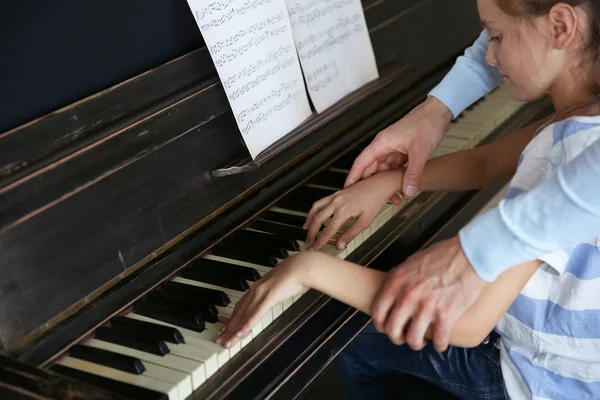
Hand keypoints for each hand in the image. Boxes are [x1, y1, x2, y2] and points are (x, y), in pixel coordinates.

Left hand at [216, 253, 310, 347]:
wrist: (302, 267)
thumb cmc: (294, 274)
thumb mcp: (280, 285)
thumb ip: (273, 291)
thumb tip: (274, 295)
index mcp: (257, 287)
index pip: (240, 306)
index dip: (232, 319)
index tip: (224, 329)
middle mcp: (255, 290)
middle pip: (238, 313)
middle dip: (228, 329)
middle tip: (220, 340)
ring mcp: (261, 294)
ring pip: (244, 316)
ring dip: (234, 331)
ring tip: (227, 342)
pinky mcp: (268, 298)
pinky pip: (255, 314)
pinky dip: (246, 325)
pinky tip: (240, 334)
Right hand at [304, 170, 402, 250]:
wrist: (380, 184)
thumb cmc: (375, 201)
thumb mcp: (365, 221)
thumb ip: (351, 234)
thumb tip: (340, 245)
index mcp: (344, 211)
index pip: (328, 230)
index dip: (320, 241)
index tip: (315, 248)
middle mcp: (337, 202)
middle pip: (318, 218)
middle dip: (311, 231)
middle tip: (309, 241)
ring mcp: (336, 196)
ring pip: (316, 207)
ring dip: (310, 219)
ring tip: (306, 228)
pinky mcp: (337, 192)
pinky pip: (321, 201)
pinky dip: (315, 209)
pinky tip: (315, 214)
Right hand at [345, 96, 452, 198]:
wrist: (437, 112)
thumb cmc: (426, 124)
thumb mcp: (420, 151)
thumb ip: (413, 173)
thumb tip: (407, 191)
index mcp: (382, 143)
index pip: (361, 162)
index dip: (353, 176)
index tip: (346, 188)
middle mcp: (383, 146)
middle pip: (370, 168)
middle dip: (370, 185)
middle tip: (369, 201)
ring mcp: (392, 149)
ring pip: (382, 170)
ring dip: (385, 183)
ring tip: (392, 198)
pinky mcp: (400, 151)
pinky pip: (393, 168)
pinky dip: (394, 178)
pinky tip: (400, 188)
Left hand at [371, 236, 486, 351]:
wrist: (470, 255)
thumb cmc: (443, 255)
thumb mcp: (411, 262)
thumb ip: (400, 279)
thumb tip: (394, 292)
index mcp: (396, 281)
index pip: (378, 311)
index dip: (380, 325)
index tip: (386, 328)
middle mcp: (408, 296)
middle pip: (392, 329)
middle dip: (396, 338)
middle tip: (404, 337)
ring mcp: (426, 306)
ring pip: (413, 339)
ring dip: (416, 344)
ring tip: (421, 342)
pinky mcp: (446, 315)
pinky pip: (438, 340)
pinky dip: (439, 345)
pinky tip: (440, 343)